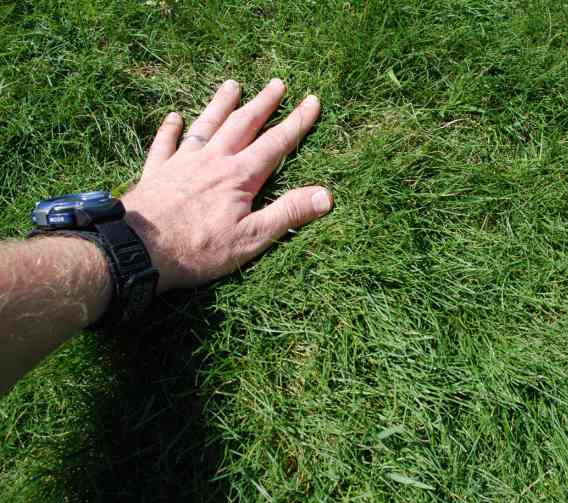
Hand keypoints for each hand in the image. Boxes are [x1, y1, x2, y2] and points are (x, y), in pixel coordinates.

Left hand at [122, 78, 329, 292]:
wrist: (137, 250)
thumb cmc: (198, 250)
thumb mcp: (252, 238)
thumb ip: (288, 213)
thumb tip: (326, 195)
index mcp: (240, 176)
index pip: (276, 143)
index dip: (297, 122)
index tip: (311, 101)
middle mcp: (212, 161)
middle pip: (242, 124)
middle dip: (263, 103)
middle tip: (277, 83)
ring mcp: (181, 163)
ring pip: (206, 125)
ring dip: (221, 104)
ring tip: (232, 85)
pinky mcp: (156, 173)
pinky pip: (165, 144)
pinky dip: (170, 129)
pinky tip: (174, 117)